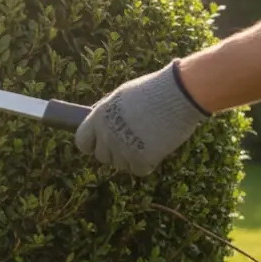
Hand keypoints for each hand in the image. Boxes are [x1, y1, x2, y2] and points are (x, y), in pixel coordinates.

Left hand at [74, 61, 210, 175]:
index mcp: (98, 117)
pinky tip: (158, 147)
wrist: (178, 94)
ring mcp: (122, 148)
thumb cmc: (153, 91)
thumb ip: (108, 113)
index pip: (82, 142)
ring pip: (121, 164)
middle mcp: (106, 134)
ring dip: (133, 156)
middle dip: (115, 152)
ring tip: (150, 138)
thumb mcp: (123, 96)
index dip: (92, 145)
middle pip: (102, 157)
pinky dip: (148, 163)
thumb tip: (98, 126)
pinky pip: (139, 170)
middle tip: (133, 140)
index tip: (102, 145)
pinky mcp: (140, 158)